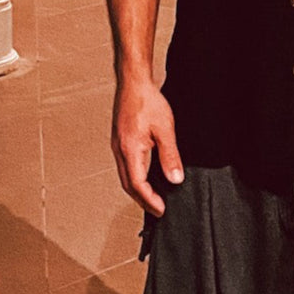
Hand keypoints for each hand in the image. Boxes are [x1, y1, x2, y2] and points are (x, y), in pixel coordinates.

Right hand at [111, 79, 183, 216]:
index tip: (162, 210)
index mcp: (129, 149)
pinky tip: (146, 178)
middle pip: (128, 184)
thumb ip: (170, 156)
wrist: (134, 82)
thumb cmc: (148, 101)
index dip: (150, 200)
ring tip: (153, 199)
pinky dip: (135, 178)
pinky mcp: (120, 141)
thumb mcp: (165, 129)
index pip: (137, 184)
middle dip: (143, 200)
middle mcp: (120, 150)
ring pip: (125, 176)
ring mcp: (118, 146)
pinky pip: (125, 166)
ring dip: (138, 190)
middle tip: (158, 210)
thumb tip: (175, 179)